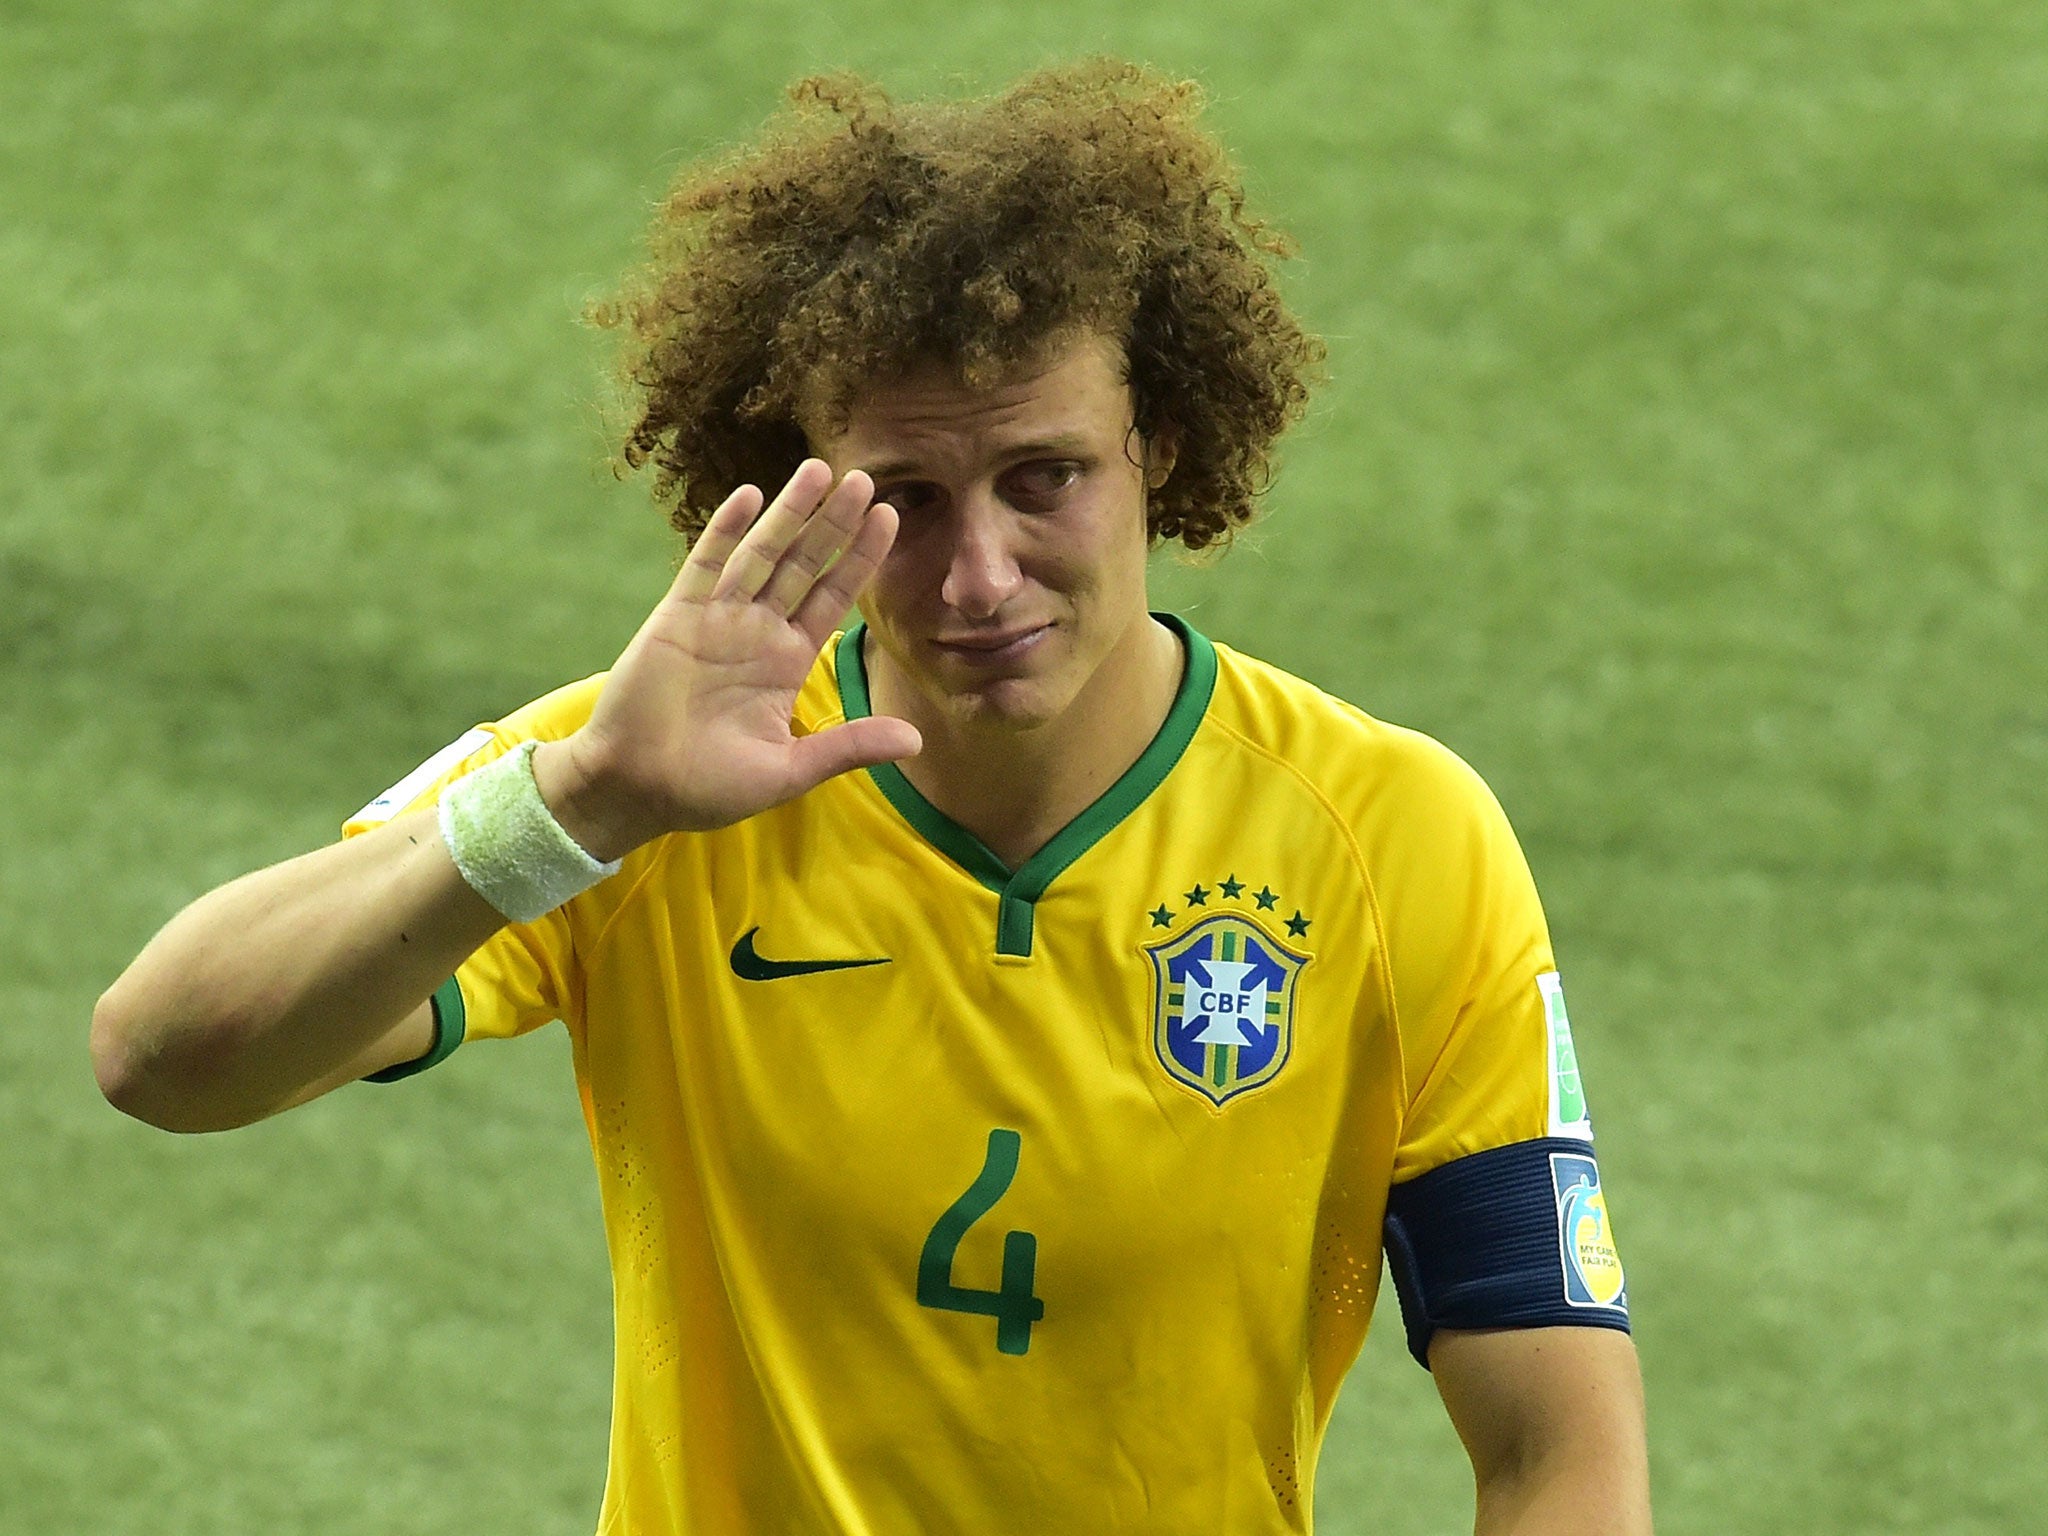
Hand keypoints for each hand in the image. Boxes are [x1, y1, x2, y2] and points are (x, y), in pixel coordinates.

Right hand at [532, 460, 920, 860]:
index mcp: (787, 662)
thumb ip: (848, 747)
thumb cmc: (707, 788)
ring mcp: (717, 619)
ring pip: (761, 553)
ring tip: (819, 470)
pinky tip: (749, 496)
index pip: (833, 598)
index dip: (860, 558)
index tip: (890, 518)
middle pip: (804, 564)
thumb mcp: (789, 770)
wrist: (634, 789)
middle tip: (865, 478)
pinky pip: (705, 565)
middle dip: (834, 523)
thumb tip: (917, 739)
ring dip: (789, 513)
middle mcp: (757, 632)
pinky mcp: (677, 617)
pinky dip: (725, 531)